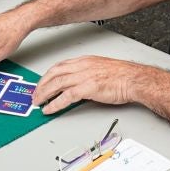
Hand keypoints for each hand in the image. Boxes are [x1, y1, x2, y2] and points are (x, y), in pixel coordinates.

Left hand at [34, 56, 150, 114]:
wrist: (134, 79)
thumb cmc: (123, 75)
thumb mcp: (100, 69)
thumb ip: (87, 73)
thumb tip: (78, 84)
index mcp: (84, 61)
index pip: (59, 66)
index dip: (47, 75)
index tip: (41, 83)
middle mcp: (82, 66)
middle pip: (54, 74)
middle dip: (41, 85)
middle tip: (35, 94)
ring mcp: (84, 76)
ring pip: (56, 84)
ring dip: (44, 94)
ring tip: (38, 102)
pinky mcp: (87, 88)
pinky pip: (66, 96)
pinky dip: (55, 104)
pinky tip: (49, 109)